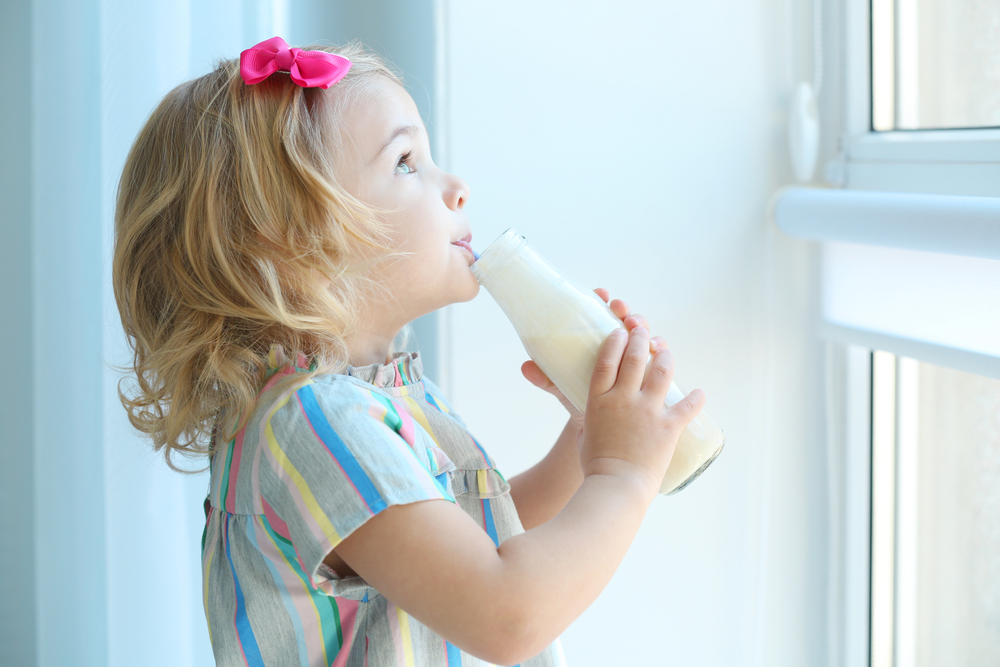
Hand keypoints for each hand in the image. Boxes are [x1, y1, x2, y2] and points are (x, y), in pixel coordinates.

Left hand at [520, 288, 665, 428]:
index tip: (601, 294)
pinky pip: (656, 354)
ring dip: (642, 325)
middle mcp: (615, 344)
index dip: (601, 298)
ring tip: (637, 327)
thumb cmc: (577, 400)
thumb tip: (526, 367)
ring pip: (641, 333)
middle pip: (622, 318)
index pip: (597, 312)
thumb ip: (546, 379)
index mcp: (592, 340)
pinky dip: (658, 347)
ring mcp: (633, 356)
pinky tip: (657, 349)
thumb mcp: (561, 389)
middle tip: (621, 311)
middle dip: (624, 310)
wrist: (596, 430)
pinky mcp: (648, 370)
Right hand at [578, 325, 705, 495]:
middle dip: (641, 338)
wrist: (617, 486)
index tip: (619, 331)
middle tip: (644, 331)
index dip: (614, 341)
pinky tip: (701, 392)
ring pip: (661, 371)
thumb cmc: (595, 466)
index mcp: (599, 400)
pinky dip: (697, 398)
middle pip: (635, 357)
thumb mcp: (584, 436)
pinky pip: (687, 406)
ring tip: (666, 351)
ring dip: (666, 356)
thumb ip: (589, 423)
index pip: (607, 359)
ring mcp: (648, 411)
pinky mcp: (668, 427)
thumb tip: (589, 423)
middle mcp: (623, 399)